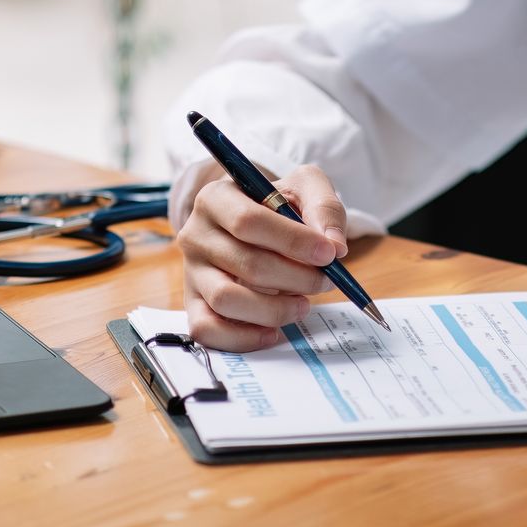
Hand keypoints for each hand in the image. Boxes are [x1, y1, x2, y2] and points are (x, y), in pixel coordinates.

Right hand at [177, 163, 347, 351]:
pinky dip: (243, 337)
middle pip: (246, 264)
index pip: (249, 222)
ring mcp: (192, 272)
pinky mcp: (193, 304)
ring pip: (227, 299)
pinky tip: (272, 330)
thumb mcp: (304, 188)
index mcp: (217, 198)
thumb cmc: (277, 207)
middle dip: (296, 277)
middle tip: (324, 280)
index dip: (293, 241)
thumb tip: (335, 246)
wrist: (253, 225)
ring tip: (302, 304)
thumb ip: (324, 207)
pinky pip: (207, 330)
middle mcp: (196, 234)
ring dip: (274, 309)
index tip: (328, 254)